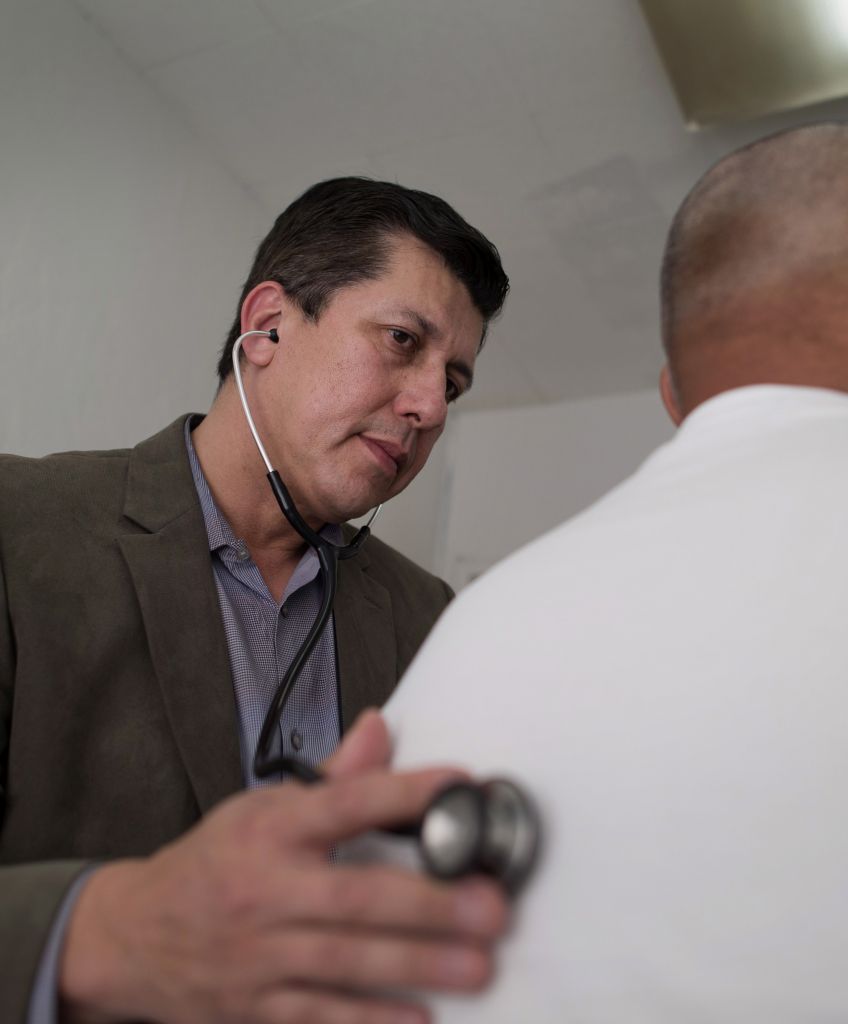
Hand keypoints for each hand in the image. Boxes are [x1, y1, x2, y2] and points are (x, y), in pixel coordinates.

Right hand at [59, 711, 507, 1023]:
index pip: (342, 802)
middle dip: (428, 903)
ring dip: (417, 964)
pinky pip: (318, 1018)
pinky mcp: (256, 1008)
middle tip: (490, 904)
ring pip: (346, 962)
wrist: (133, 934)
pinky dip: (368, 1022)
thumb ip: (330, 777)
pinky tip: (419, 1021)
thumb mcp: (259, 806)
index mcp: (270, 829)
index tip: (456, 784)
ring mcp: (259, 954)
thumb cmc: (213, 862)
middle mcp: (266, 890)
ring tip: (477, 964)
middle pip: (354, 896)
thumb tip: (379, 729)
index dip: (401, 791)